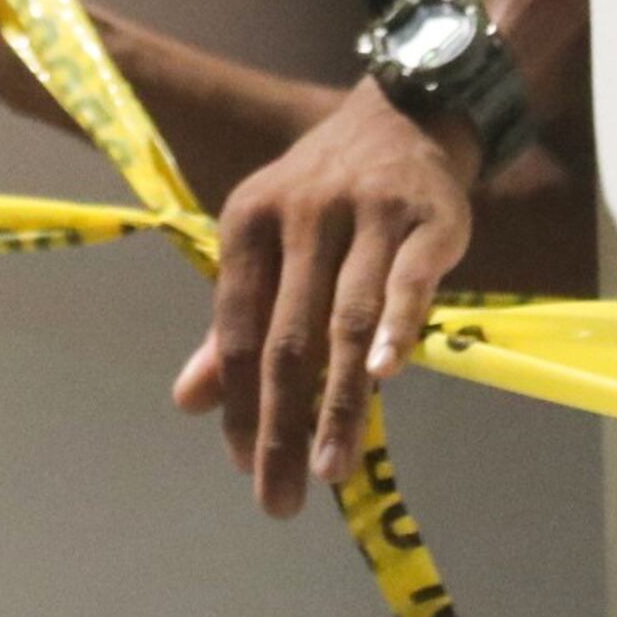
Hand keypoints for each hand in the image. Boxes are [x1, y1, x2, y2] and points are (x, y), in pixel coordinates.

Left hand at [170, 84, 473, 515]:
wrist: (403, 117)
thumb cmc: (325, 201)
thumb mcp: (267, 244)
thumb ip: (234, 326)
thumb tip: (188, 403)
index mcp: (249, 221)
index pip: (237, 327)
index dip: (239, 401)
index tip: (243, 466)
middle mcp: (301, 214)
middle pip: (288, 336)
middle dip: (282, 424)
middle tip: (279, 499)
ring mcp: (366, 213)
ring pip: (346, 319)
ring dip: (339, 400)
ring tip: (331, 469)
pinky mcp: (428, 217)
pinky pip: (409, 279)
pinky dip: (398, 327)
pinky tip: (388, 376)